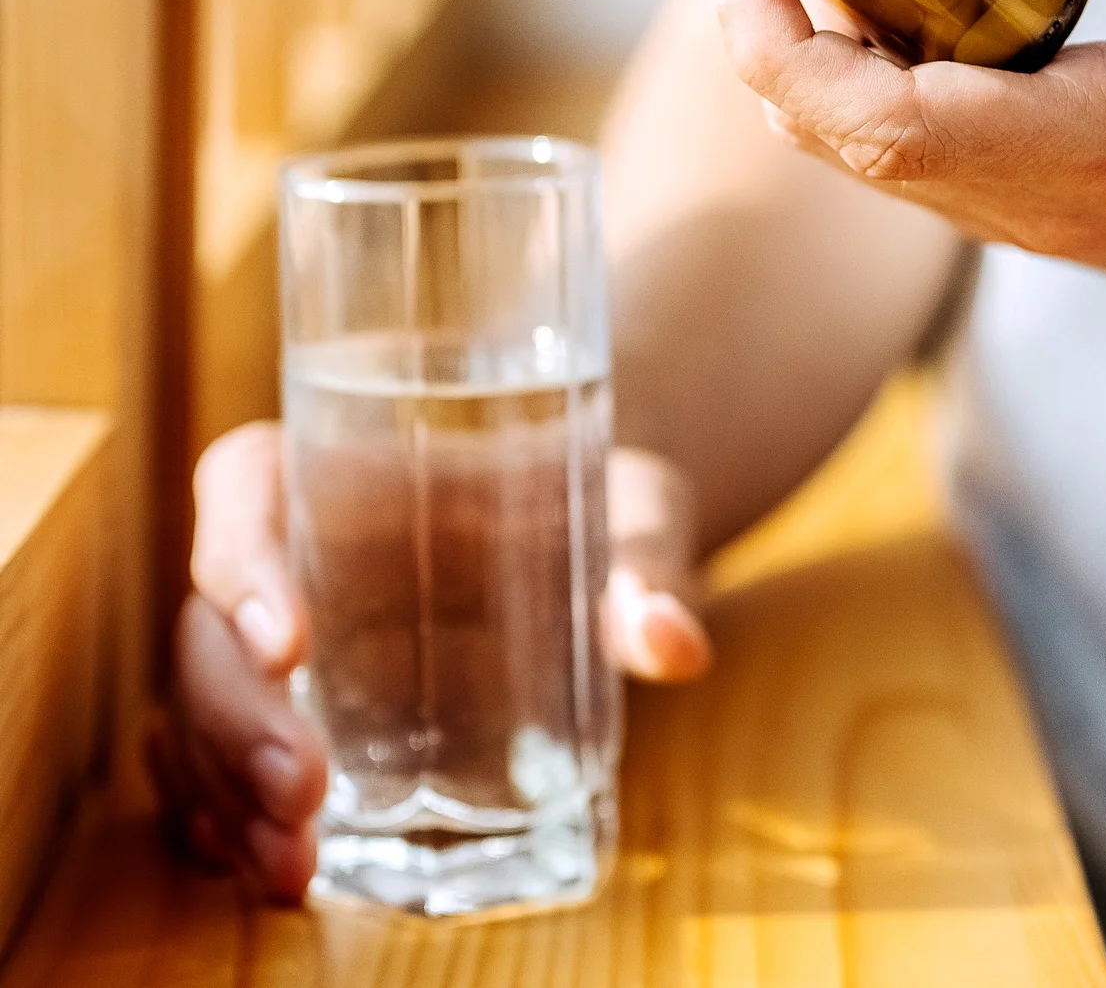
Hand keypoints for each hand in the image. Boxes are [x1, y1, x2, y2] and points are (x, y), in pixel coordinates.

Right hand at [149, 422, 713, 900]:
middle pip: (213, 623)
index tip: (289, 643)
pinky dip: (234, 818)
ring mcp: (291, 636)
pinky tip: (271, 869)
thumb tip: (670, 642)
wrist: (608, 538)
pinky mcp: (308, 707)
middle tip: (304, 796)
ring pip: (208, 706)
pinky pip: (230, 758)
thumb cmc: (607, 502)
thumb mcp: (638, 515)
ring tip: (291, 867)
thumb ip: (651, 566)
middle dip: (242, 718)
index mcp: (344, 464)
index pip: (247, 482)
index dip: (242, 561)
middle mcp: (295, 549)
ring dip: (230, 792)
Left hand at [695, 0, 1105, 310]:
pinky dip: (884, 83)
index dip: (775, 35)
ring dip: (825, 56)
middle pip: (847, 138)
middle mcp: (1054, 209)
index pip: (875, 117)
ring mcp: (1052, 228)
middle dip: (775, 27)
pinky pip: (932, 162)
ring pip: (881, 158)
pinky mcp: (1062, 223)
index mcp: (1103, 147)